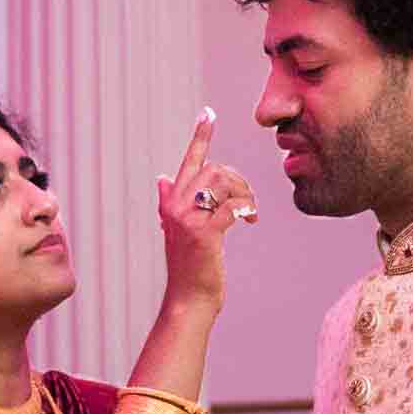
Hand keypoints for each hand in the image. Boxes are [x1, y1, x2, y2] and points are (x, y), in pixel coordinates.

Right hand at [156, 107, 255, 312]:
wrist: (189, 300)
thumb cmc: (190, 268)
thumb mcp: (178, 232)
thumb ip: (170, 203)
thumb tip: (162, 178)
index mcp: (172, 202)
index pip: (188, 161)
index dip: (200, 135)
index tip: (208, 112)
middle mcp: (175, 206)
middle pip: (214, 169)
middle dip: (238, 180)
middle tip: (248, 202)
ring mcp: (188, 220)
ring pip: (223, 183)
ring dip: (245, 194)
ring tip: (251, 213)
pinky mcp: (204, 234)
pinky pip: (233, 206)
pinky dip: (247, 210)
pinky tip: (251, 221)